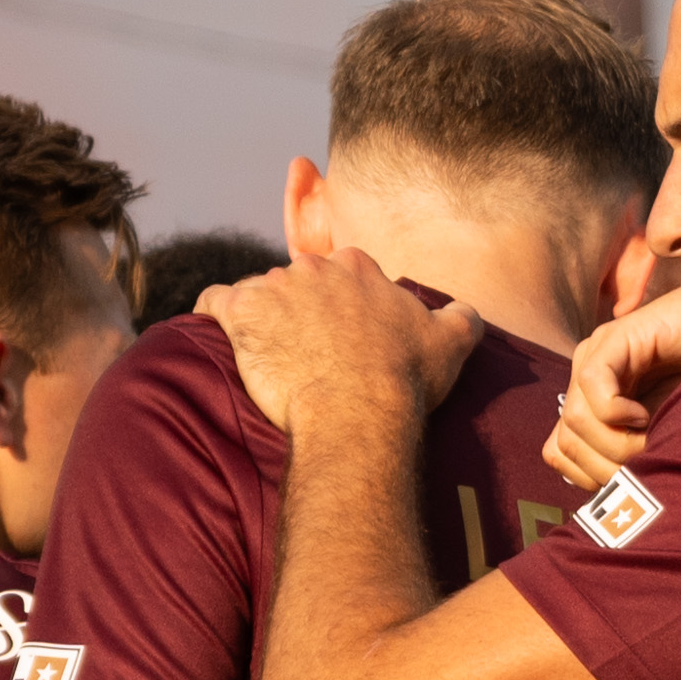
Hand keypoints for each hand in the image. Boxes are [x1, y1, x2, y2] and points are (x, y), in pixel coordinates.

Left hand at [202, 250, 476, 434]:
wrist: (358, 411)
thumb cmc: (404, 379)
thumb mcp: (449, 344)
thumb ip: (461, 318)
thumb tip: (467, 313)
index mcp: (355, 268)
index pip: (336, 274)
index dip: (336, 306)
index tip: (337, 336)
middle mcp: (312, 268)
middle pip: (295, 283)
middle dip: (296, 311)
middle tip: (303, 353)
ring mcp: (273, 287)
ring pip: (256, 293)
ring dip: (259, 320)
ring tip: (265, 358)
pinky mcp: (241, 312)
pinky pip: (213, 302)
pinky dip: (213, 317)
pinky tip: (220, 338)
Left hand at [544, 257, 680, 491]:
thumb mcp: (668, 431)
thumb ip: (634, 454)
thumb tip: (611, 498)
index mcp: (593, 402)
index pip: (559, 452)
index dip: (589, 477)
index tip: (630, 478)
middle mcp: (587, 379)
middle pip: (564, 442)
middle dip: (604, 467)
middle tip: (645, 461)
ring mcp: (597, 355)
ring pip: (574, 419)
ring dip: (615, 444)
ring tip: (651, 438)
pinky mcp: (616, 338)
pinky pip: (594, 385)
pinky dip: (616, 412)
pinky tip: (645, 415)